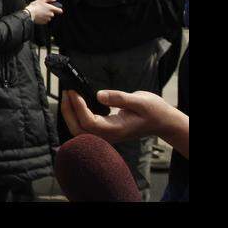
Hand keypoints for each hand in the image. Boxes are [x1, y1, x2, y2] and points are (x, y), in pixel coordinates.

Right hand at [24, 0, 62, 23]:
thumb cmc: (35, 6)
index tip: (57, 10)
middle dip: (49, 12)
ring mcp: (47, 19)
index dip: (59, 10)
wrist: (29, 14)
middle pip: (53, 14)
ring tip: (40, 13)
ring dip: (46, 15)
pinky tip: (39, 16)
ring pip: (48, 17)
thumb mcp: (42, 0)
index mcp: (51, 8)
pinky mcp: (44, 22)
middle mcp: (51, 14)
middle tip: (43, 9)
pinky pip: (45, 20)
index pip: (60, 11)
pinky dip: (43, 19)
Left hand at [61, 89, 187, 156]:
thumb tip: (98, 95)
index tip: (73, 91)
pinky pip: (85, 128)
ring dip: (70, 114)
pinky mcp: (105, 132)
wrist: (161, 121)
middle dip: (68, 111)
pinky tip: (76, 103)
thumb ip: (119, 98)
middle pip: (79, 130)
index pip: (89, 122)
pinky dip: (76, 116)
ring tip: (68, 96)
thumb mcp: (139, 100)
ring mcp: (106, 136)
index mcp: (115, 129)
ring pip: (80, 131)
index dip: (78, 107)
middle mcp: (108, 136)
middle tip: (66, 92)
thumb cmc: (152, 111)